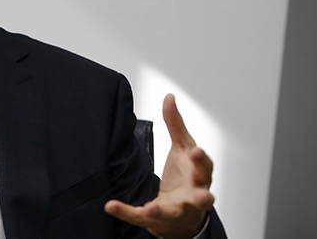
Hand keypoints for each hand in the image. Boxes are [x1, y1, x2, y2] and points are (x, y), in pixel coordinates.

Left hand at [105, 94, 214, 238]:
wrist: (184, 212)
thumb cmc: (187, 176)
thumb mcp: (182, 147)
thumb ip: (175, 123)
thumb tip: (169, 97)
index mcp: (198, 175)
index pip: (204, 167)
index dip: (202, 160)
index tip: (196, 151)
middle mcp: (192, 195)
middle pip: (200, 197)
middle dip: (202, 197)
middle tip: (204, 197)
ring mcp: (176, 210)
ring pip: (174, 213)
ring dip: (162, 211)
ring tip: (152, 209)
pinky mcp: (157, 220)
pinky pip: (141, 217)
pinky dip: (127, 212)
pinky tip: (112, 206)